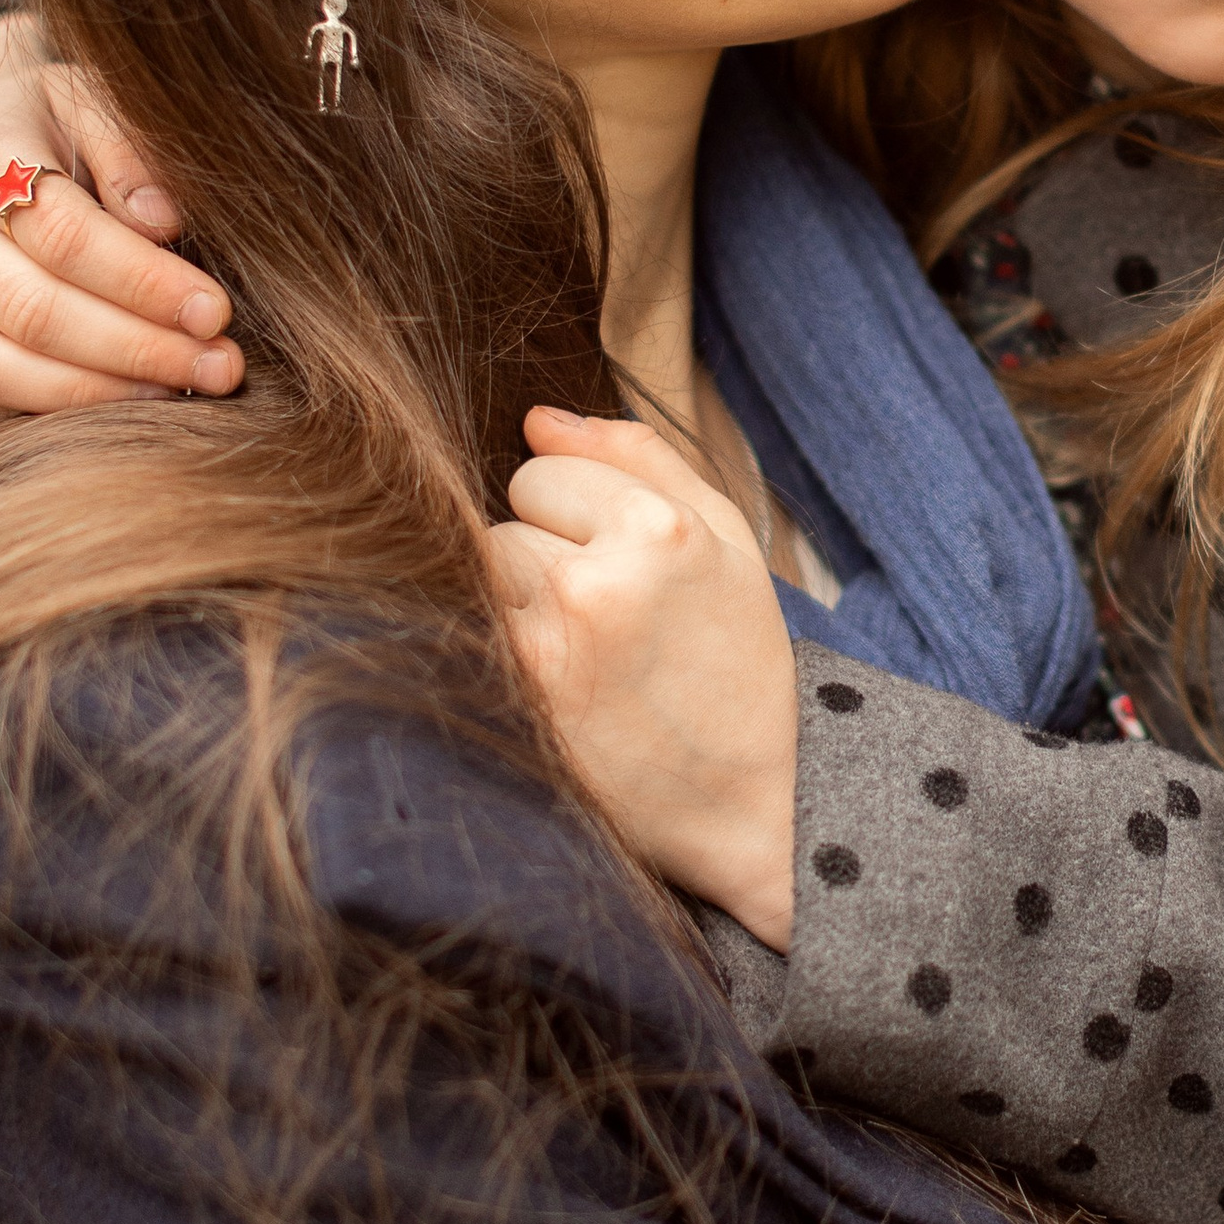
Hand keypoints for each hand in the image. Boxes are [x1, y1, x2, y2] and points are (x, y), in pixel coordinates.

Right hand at [0, 13, 243, 427]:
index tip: (217, 312)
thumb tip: (162, 223)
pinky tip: (110, 417)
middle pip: (33, 312)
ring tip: (178, 397)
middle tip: (221, 369)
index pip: (64, 237)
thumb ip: (131, 153)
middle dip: (138, 350)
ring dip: (95, 397)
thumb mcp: (97, 105)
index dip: (145, 282)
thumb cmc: (57, 132)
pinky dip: (32, 424)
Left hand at [489, 410, 799, 947]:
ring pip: (482, 575)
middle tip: (606, 619)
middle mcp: (599, 579)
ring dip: (517, 604)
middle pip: (505, 520)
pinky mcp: (518, 699)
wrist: (753, 805)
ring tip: (582, 653)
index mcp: (660, 529)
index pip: (544, 469)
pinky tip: (557, 685)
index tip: (621, 565)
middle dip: (542, 557)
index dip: (578, 515)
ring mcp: (550, 643)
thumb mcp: (725, 543)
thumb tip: (537, 418)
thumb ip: (640, 459)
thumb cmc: (739, 666)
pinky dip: (505, 651)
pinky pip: (470, 632)